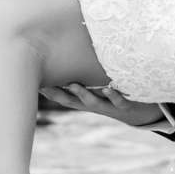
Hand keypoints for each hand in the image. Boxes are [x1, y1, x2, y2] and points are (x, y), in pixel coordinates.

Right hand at [42, 82, 167, 129]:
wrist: (142, 114)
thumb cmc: (114, 96)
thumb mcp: (98, 88)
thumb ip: (83, 76)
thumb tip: (69, 59)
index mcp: (85, 101)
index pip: (62, 96)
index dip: (48, 91)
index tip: (33, 82)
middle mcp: (94, 105)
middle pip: (73, 101)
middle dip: (59, 93)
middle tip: (44, 84)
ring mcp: (109, 107)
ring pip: (93, 102)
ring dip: (83, 94)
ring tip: (74, 85)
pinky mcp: (126, 106)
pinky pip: (118, 101)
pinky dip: (113, 95)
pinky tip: (109, 88)